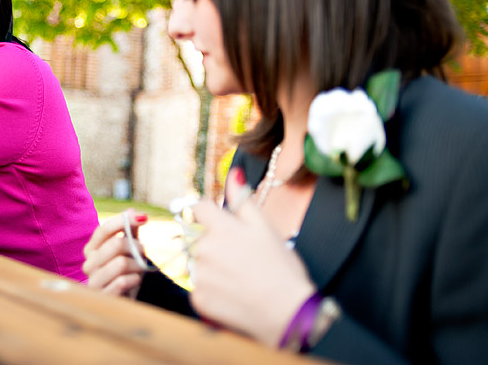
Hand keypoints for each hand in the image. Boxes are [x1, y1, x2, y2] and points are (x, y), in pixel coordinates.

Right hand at [83, 209, 149, 296]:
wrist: (122, 303)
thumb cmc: (124, 275)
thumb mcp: (127, 252)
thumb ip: (129, 232)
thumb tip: (132, 211)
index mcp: (92, 250)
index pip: (103, 230)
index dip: (123, 221)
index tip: (143, 217)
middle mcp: (89, 264)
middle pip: (115, 245)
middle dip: (135, 248)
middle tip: (142, 253)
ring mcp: (93, 282)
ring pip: (121, 263)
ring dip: (136, 266)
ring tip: (137, 270)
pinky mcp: (103, 297)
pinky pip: (122, 281)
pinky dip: (134, 279)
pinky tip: (134, 281)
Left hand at [189, 168, 315, 346]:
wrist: (288, 314)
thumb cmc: (282, 269)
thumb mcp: (266, 228)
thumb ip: (244, 200)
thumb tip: (233, 174)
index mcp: (220, 228)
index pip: (199, 208)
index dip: (211, 214)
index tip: (223, 226)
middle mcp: (205, 249)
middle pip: (201, 239)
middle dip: (218, 246)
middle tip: (244, 260)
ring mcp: (200, 276)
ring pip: (200, 265)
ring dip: (215, 270)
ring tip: (241, 280)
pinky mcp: (199, 299)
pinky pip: (200, 290)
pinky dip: (213, 293)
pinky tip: (234, 296)